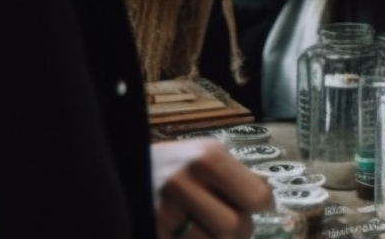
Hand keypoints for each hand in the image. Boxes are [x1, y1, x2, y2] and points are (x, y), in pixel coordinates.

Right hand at [152, 138, 272, 238]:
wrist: (118, 169)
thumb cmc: (168, 164)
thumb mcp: (203, 154)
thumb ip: (235, 174)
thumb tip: (266, 196)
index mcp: (206, 156)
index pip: (256, 196)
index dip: (262, 206)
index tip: (260, 208)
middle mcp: (183, 181)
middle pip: (234, 226)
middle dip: (241, 230)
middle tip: (235, 225)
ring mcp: (162, 211)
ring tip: (208, 228)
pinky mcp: (151, 230)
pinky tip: (190, 233)